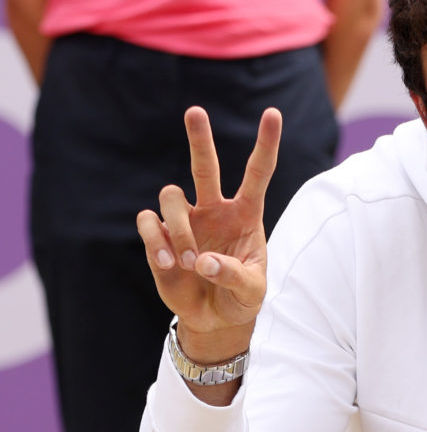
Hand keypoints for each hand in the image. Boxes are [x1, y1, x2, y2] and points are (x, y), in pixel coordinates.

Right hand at [136, 106, 280, 359]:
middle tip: (195, 111)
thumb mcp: (252, 292)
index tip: (273, 113)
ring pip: (171, 197)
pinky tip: (168, 264)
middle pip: (205, 167)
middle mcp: (213, 210)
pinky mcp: (159, 236)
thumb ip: (234, 275)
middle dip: (199, 139)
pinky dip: (157, 241)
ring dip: (180, 229)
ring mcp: (185, 221)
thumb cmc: (241, 299)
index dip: (265, 144)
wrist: (214, 320)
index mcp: (245, 215)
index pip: (257, 174)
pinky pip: (150, 222)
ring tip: (188, 261)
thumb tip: (204, 262)